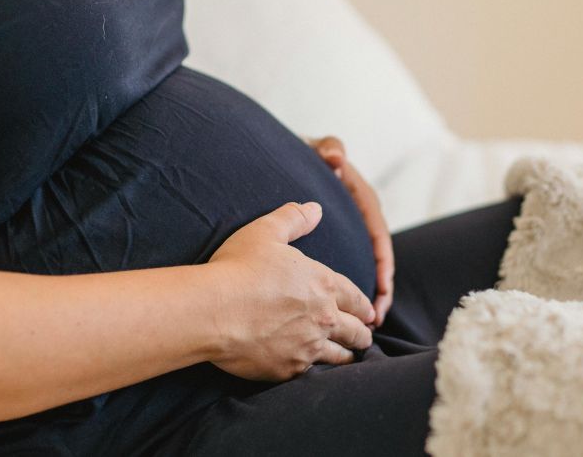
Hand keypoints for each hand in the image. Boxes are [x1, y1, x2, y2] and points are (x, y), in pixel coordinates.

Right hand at [205, 202, 374, 380]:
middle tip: (365, 336)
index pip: (356, 298)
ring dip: (347, 355)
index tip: (370, 313)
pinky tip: (315, 372)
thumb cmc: (237, 268)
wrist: (212, 311)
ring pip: (340, 357)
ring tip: (348, 357)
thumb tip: (315, 208)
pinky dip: (317, 372)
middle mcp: (324, 317)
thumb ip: (293, 218)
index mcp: (324, 284)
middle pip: (356, 331)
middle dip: (363, 333)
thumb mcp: (266, 231)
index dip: (364, 305)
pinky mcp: (289, 369)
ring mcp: (308, 347)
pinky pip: (311, 374)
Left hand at [309, 136, 394, 327]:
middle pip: (378, 260)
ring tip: (366, 327)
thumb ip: (329, 149)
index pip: (378, 235)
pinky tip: (339, 316)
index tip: (383, 286)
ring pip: (365, 270)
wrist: (289, 155)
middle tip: (376, 319)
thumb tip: (336, 158)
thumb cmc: (306, 152)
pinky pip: (348, 270)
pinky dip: (347, 294)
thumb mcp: (318, 148)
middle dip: (380, 290)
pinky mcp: (337, 242)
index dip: (383, 263)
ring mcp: (350, 232)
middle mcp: (361, 219)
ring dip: (367, 299)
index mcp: (361, 200)